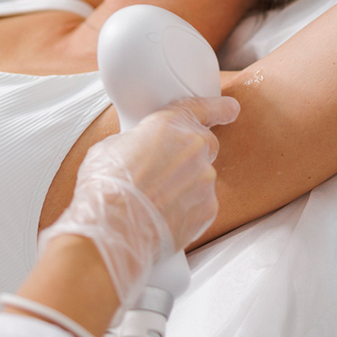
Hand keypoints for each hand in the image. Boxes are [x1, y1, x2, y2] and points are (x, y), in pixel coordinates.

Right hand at [38, 96, 239, 308]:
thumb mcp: (112, 147)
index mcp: (169, 124)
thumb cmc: (105, 187)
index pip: (201, 108)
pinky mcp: (208, 209)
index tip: (230, 109)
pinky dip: (187, 210)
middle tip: (164, 173)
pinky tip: (163, 217)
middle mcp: (193, 147)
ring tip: (154, 203)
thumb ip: (137, 141)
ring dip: (184, 187)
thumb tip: (137, 150)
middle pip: (205, 145)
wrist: (112, 228)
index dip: (218, 108)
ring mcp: (204, 179)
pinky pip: (202, 205)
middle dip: (190, 157)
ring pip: (201, 178)